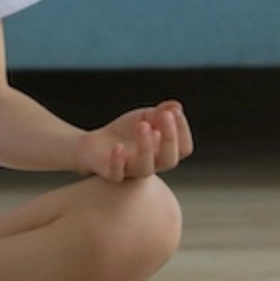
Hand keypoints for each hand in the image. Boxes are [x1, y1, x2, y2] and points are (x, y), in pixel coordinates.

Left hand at [74, 100, 192, 181]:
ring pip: (145, 168)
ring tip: (142, 125)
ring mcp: (132, 171)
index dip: (182, 131)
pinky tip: (118, 147)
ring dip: (145, 146)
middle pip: (170, 160)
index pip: (183, 148)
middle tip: (164, 115)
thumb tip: (176, 106)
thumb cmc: (125, 132)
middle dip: (170, 138)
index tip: (174, 112)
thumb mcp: (143, 118)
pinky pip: (117, 174)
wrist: (95, 144)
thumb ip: (159, 113)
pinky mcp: (112, 174)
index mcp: (164, 153)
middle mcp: (152, 165)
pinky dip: (118, 161)